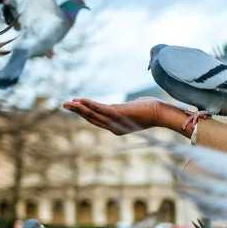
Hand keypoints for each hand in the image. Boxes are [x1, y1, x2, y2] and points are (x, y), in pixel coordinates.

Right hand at [62, 98, 191, 136]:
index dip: (85, 113)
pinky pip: (100, 109)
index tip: (75, 105)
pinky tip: (80, 100)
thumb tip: (123, 107)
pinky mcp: (119, 114)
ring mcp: (116, 121)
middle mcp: (114, 127)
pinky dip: (89, 105)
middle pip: (92, 118)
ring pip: (93, 115)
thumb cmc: (151, 110)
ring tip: (67, 103)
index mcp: (117, 127)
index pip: (97, 120)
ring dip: (79, 108)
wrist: (161, 114)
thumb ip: (124, 110)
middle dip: (78, 111)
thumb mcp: (134, 110)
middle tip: (64, 105)